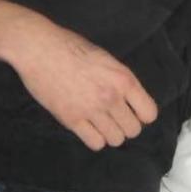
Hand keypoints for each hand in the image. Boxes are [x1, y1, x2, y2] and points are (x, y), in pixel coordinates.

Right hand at [8, 23, 157, 150]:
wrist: (41, 49)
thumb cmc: (73, 48)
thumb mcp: (107, 59)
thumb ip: (120, 80)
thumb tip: (130, 100)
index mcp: (123, 79)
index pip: (149, 113)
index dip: (142, 114)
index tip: (133, 111)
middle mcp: (111, 97)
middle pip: (133, 130)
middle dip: (126, 125)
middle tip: (115, 116)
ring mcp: (91, 110)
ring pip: (116, 140)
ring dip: (111, 133)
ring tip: (101, 121)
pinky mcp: (71, 120)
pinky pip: (95, 143)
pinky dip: (95, 138)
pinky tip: (88, 126)